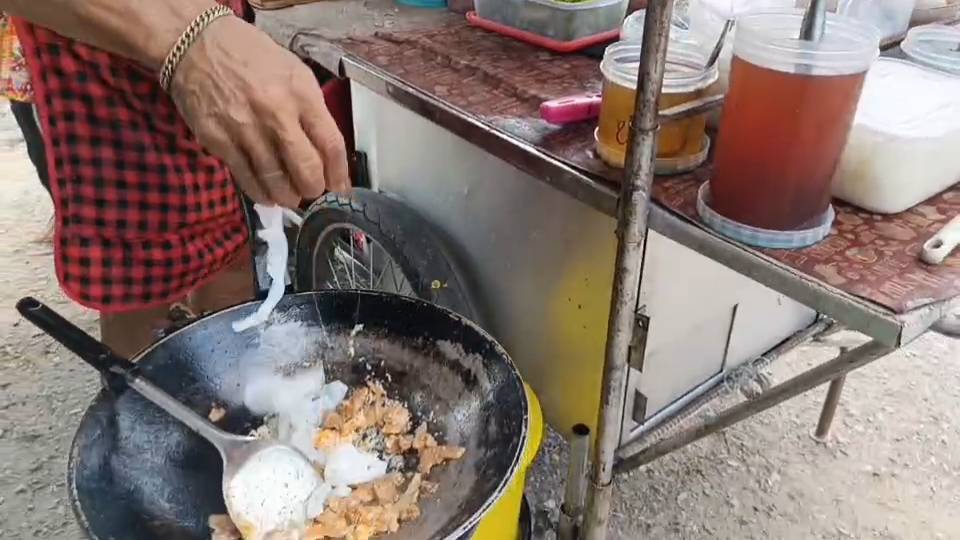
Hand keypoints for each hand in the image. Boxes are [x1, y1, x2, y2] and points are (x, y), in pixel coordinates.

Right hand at [169, 16, 348, 207]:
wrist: (195, 44)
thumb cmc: (250, 55)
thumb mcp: (293, 72)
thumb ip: (311, 110)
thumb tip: (325, 151)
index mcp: (301, 94)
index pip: (331, 145)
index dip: (339, 175)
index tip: (339, 189)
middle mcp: (276, 113)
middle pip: (307, 169)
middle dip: (315, 190)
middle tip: (314, 193)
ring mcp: (246, 129)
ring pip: (276, 181)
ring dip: (288, 197)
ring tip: (291, 197)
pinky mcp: (219, 141)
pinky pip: (246, 179)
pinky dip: (261, 193)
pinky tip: (267, 195)